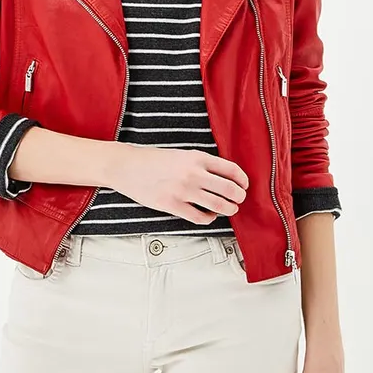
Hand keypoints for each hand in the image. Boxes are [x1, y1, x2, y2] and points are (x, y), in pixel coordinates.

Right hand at [108, 143, 248, 224]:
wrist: (127, 166)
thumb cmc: (153, 160)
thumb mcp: (182, 154)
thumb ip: (201, 164)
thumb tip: (224, 177)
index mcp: (197, 157)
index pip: (231, 170)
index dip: (243, 180)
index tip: (244, 185)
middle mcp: (193, 174)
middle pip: (230, 189)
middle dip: (239, 197)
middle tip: (239, 199)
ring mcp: (183, 191)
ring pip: (219, 205)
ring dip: (229, 209)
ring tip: (229, 209)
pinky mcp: (173, 205)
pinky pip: (200, 217)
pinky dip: (209, 218)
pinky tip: (209, 216)